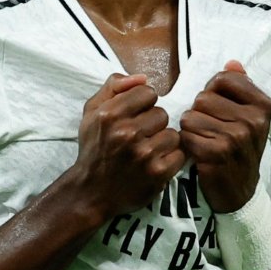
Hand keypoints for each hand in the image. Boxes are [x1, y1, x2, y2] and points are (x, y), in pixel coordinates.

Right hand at [68, 74, 184, 217]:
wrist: (91, 192)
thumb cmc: (94, 149)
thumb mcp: (92, 112)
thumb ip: (114, 87)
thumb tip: (142, 78)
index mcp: (110, 115)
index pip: (147, 92)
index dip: (143, 104)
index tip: (135, 116)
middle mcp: (127, 133)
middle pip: (162, 113)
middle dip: (152, 124)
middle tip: (139, 137)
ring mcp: (144, 154)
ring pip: (172, 134)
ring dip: (162, 142)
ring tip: (147, 150)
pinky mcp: (158, 173)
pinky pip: (179, 154)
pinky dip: (170, 159)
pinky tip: (155, 163)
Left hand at [180, 61, 270, 212]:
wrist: (240, 192)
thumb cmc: (240, 149)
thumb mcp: (249, 117)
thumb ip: (241, 87)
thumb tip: (232, 63)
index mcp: (263, 105)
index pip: (223, 78)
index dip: (213, 92)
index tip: (219, 109)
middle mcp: (252, 119)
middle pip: (203, 97)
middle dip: (200, 112)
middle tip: (211, 130)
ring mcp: (235, 137)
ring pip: (190, 116)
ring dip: (191, 129)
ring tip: (205, 141)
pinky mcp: (216, 153)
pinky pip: (185, 135)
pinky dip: (187, 144)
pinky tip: (199, 153)